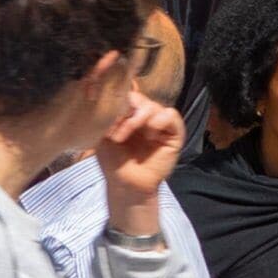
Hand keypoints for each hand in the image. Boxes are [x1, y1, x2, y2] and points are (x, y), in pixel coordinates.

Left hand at [95, 92, 186, 214]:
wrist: (125, 183)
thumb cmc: (113, 161)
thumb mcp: (103, 135)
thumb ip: (107, 116)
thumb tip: (108, 96)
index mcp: (129, 114)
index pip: (128, 94)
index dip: (119, 100)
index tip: (107, 113)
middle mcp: (145, 117)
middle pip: (141, 99)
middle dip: (127, 110)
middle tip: (115, 129)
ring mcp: (160, 124)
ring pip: (154, 106)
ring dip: (138, 117)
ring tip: (125, 134)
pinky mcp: (174, 134)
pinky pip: (172, 116)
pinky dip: (159, 120)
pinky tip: (149, 134)